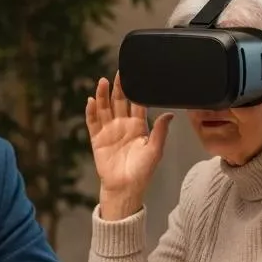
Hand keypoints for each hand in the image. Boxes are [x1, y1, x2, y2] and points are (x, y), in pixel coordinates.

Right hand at [88, 74, 173, 219]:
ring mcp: (109, 131)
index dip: (135, 90)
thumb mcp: (155, 151)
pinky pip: (93, 122)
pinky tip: (91, 101)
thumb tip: (170, 114)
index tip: (135, 75)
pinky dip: (91, 112)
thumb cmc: (142, 172)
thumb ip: (160, 131)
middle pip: (119, 102)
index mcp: (138, 126)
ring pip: (105, 108)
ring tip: (102, 82)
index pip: (136, 103)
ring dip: (103, 95)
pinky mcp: (97, 139)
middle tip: (118, 73)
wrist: (125, 188)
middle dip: (118, 88)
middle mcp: (123, 125)